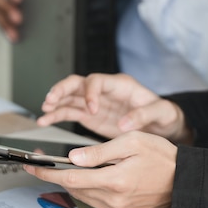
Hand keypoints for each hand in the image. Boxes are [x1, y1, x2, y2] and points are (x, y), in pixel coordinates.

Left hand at [24, 131, 176, 207]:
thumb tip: (74, 157)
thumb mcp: (132, 142)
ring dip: (68, 183)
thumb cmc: (162, 157)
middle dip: (53, 177)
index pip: (71, 178)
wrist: (184, 179)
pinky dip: (84, 189)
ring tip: (59, 169)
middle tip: (40, 165)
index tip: (33, 166)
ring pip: (83, 196)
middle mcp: (114, 199)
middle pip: (73, 190)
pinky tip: (84, 178)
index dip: (48, 173)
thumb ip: (101, 151)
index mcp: (116, 180)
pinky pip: (95, 201)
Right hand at [37, 74, 192, 143]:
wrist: (163, 126)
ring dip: (55, 102)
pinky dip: (56, 115)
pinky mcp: (90, 115)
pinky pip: (69, 112)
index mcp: (120, 85)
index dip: (90, 93)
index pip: (97, 81)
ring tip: (44, 111)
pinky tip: (45, 120)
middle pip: (77, 82)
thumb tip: (124, 123)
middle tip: (52, 100)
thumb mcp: (161, 112)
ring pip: (69, 96)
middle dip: (62, 89)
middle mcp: (104, 91)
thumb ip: (143, 115)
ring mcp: (95, 103)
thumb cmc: (163, 115)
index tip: (92, 110)